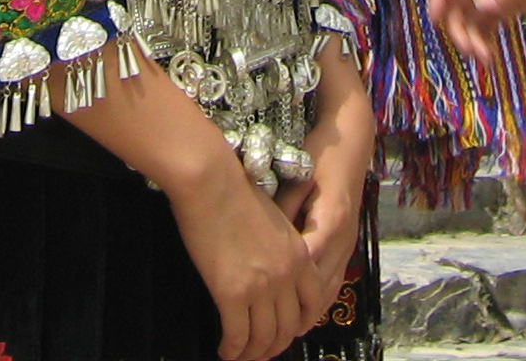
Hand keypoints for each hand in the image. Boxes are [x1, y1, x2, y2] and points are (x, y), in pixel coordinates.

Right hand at [164, 146, 319, 360]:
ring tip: (241, 357)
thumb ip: (280, 247)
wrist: (211, 181)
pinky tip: (225, 351)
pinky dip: (232, 350)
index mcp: (300, 254)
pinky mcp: (233, 293)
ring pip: (264, 337)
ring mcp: (261, 286)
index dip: (302, 324)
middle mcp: (287, 275)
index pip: (314, 302)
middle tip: (262, 352)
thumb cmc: (234, 190)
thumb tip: (269, 265)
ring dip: (253, 353)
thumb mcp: (273, 219)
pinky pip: (237, 334)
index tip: (289, 332)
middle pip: (289, 327)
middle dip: (275, 345)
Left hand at [277, 43, 374, 322]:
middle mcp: (343, 238)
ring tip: (277, 332)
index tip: (256, 303)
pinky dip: (316, 300)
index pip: (306, 265)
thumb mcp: (297, 177)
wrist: (352, 140)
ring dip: (304, 312)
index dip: (283, 289)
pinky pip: (333, 282)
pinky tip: (299, 311)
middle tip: (262, 332)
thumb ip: (282, 209)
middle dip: (290, 313)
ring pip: (327, 290)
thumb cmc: (320, 154)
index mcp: (330, 220)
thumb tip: (260, 237)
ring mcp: (347, 243)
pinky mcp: (346, 243)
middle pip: (318, 288)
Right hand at [427, 0, 525, 69]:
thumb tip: (478, 7)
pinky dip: (484, 40)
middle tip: (472, 51)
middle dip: (459, 27)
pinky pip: (487, 24)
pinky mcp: (507, 4)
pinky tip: (491, 57)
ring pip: (471, 17)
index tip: (435, 21)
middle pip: (458, 1)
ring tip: (486, 60)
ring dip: (473, 38)